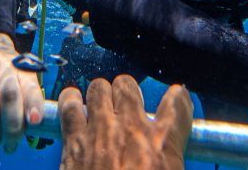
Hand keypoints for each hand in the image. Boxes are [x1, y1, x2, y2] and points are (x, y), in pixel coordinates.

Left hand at [58, 75, 192, 169]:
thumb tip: (167, 161)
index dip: (177, 98)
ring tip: (99, 108)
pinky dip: (71, 102)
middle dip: (127, 93)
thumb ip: (169, 162)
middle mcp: (133, 128)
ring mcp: (100, 129)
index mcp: (163, 143)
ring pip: (99, 87)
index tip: (174, 99)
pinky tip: (74, 108)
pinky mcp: (74, 139)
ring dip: (100, 95)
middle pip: (129, 85)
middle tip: (125, 110)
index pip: (177, 103)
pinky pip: (70, 104)